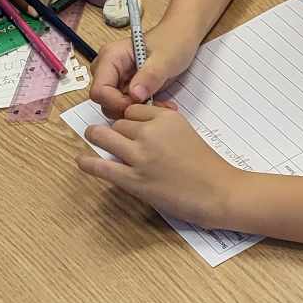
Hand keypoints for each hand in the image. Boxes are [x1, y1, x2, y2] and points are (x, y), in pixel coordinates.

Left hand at [76, 101, 236, 222]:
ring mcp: (140, 156)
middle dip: (116, 130)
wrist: (220, 192)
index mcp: (166, 118)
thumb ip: (165, 126)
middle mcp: (150, 133)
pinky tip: (82, 161)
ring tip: (93, 138)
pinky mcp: (134, 180)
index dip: (128, 119)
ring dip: (96, 137)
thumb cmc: (208, 166)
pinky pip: (101, 166)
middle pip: (118, 123)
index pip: (133, 110)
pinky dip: (87, 162)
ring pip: (103, 136)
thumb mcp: (188, 133)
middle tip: (115, 139)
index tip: (128, 127)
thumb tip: (141, 126)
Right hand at [88, 26, 197, 118]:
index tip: (139, 103)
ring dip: (137, 110)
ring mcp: (117, 79)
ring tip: (161, 104)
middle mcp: (109, 69)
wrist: (181, 37)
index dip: (116, 102)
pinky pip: (128, 105)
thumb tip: (135, 95)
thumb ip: (150, 76)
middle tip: (154, 105)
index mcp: (111, 57)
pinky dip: (142, 108)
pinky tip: (160, 103)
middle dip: (128, 108)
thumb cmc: (172, 41)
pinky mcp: (127, 87)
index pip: (99, 90)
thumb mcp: (165, 58)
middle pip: (105, 101)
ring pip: (116, 106)